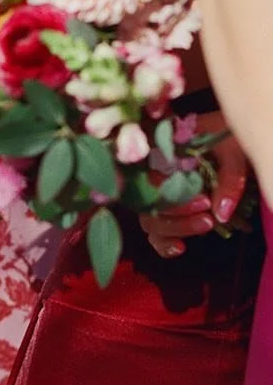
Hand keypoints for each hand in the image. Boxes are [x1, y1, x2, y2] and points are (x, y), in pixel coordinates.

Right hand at [140, 115, 248, 259]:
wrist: (231, 136)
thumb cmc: (230, 136)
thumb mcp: (234, 150)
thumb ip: (229, 178)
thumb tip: (221, 214)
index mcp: (161, 154)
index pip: (152, 181)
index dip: (174, 197)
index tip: (204, 201)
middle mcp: (153, 176)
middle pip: (149, 204)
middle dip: (178, 216)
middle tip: (208, 216)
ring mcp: (160, 196)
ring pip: (152, 221)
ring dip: (176, 228)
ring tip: (207, 224)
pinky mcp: (170, 213)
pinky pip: (156, 234)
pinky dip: (165, 244)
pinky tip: (181, 248)